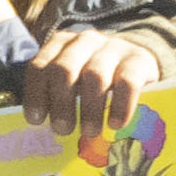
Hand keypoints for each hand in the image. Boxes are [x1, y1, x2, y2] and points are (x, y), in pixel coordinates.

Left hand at [18, 24, 165, 140]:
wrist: (139, 61)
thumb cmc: (95, 79)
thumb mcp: (73, 80)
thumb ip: (57, 97)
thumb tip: (43, 133)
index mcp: (60, 44)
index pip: (39, 67)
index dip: (35, 94)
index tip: (36, 120)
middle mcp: (84, 41)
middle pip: (64, 70)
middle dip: (61, 103)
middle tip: (62, 130)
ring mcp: (113, 47)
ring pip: (95, 76)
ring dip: (89, 109)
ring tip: (89, 132)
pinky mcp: (139, 59)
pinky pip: (127, 83)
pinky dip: (120, 107)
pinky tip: (115, 124)